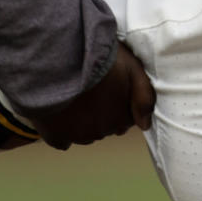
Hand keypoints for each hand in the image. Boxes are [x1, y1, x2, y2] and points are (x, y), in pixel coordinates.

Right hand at [30, 43, 154, 150]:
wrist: (64, 60)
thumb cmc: (101, 60)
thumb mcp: (132, 69)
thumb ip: (144, 97)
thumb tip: (145, 125)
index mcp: (121, 118)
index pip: (125, 120)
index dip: (119, 103)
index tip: (111, 89)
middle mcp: (102, 132)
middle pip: (105, 126)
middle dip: (102, 112)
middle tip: (93, 90)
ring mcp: (78, 136)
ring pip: (84, 133)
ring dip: (83, 120)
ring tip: (76, 96)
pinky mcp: (56, 136)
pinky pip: (62, 140)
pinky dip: (62, 129)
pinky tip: (61, 113)